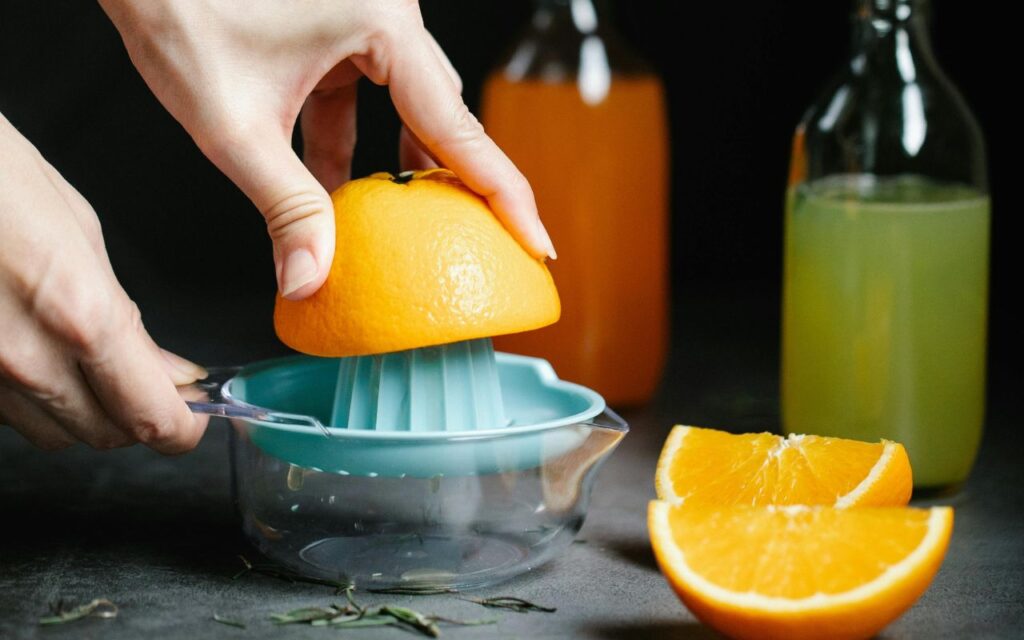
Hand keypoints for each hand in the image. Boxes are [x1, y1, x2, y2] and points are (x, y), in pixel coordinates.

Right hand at [0, 116, 207, 451]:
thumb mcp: (81, 233)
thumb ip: (126, 316)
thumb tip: (169, 370)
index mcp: (79, 316)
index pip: (153, 417)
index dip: (185, 427)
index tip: (197, 414)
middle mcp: (24, 358)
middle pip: (107, 436)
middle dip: (139, 416)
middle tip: (153, 384)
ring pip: (53, 433)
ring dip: (86, 412)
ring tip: (91, 365)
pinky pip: (6, 414)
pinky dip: (33, 400)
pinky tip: (37, 355)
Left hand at [100, 0, 556, 299]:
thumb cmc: (179, 9)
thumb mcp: (234, 126)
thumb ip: (283, 207)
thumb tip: (309, 279)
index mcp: (382, 23)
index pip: (458, 126)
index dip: (503, 192)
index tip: (536, 240)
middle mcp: (388, 14)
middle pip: (445, 115)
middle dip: (459, 184)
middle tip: (483, 245)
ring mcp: (368, 15)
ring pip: (411, 105)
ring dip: (407, 165)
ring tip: (414, 226)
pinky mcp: (343, 24)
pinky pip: (372, 91)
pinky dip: (362, 140)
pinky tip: (343, 188)